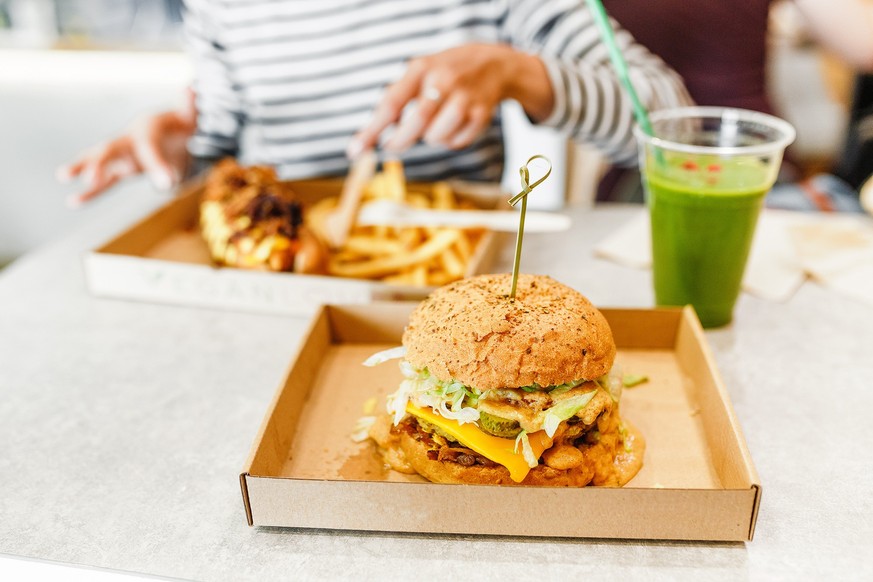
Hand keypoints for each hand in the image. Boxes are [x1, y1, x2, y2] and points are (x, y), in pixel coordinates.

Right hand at [57, 91, 196, 206]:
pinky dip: (92, 192)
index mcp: (147, 127)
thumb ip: (189, 107)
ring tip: (63, 176)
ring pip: (100, 164)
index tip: (169, 184)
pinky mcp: (124, 169)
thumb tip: (189, 90)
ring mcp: (124, 156)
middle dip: (100, 162)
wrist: (180, 129)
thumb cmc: (183, 122)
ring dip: (84, 171)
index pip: (148, 145)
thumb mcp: (190, 115)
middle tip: (92, 177)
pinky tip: (74, 201)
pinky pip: (106, 183)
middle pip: (110, 150)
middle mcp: (129, 140)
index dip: (157, 163)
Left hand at [347, 43, 552, 156]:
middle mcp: (444, 80)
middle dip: (400, 140)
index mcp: (421, 68)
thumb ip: (394, 100)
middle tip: (392, 145)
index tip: (356, 150)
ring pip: (437, 136)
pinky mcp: (482, 114)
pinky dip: (450, 141)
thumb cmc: (444, 74)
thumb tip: (365, 139)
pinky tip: (454, 127)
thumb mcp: (419, 73)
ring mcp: (465, 97)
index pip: (391, 103)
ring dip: (431, 138)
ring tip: (434, 126)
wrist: (493, 64)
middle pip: (418, 121)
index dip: (372, 130)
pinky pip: (457, 142)